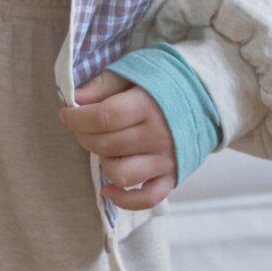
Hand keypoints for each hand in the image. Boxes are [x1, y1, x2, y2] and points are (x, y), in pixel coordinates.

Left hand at [57, 70, 176, 209]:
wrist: (205, 96)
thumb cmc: (164, 81)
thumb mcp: (134, 71)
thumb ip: (104, 84)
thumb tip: (76, 98)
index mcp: (147, 105)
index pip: (103, 117)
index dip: (77, 118)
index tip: (66, 113)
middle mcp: (158, 135)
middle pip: (106, 145)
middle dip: (83, 136)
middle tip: (82, 126)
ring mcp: (166, 160)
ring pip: (120, 174)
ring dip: (103, 162)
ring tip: (104, 147)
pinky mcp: (172, 177)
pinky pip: (146, 199)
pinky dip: (124, 199)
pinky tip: (108, 188)